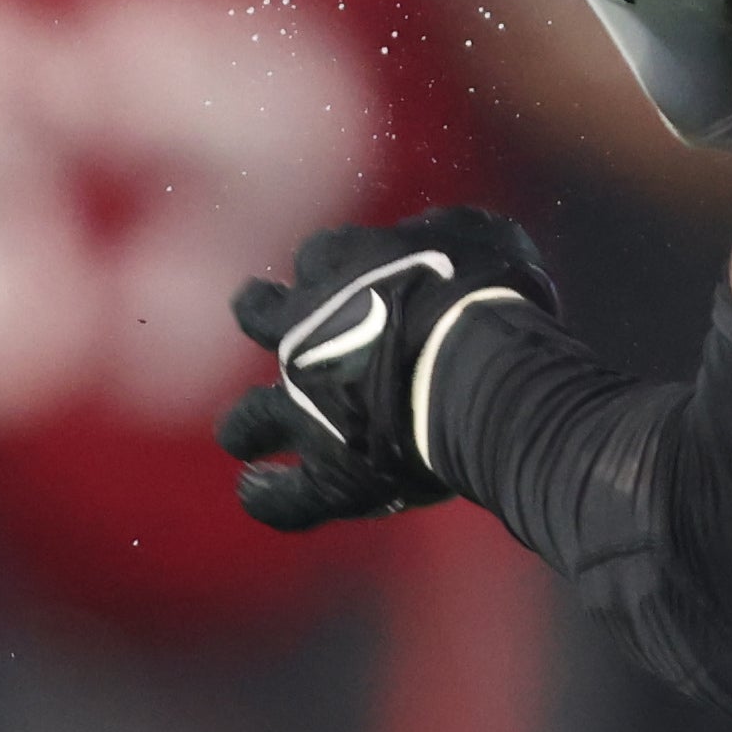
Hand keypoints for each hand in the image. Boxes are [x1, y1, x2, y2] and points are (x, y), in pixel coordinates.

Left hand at [214, 204, 556, 529]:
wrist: (479, 373)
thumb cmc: (488, 296)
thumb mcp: (478, 234)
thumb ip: (441, 233)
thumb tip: (425, 235)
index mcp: (342, 267)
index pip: (319, 253)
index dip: (331, 263)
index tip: (344, 272)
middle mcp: (305, 332)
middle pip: (260, 316)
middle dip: (261, 314)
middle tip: (265, 316)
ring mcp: (305, 408)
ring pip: (249, 418)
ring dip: (246, 424)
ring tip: (242, 433)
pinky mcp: (327, 474)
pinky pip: (283, 498)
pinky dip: (267, 497)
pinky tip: (256, 492)